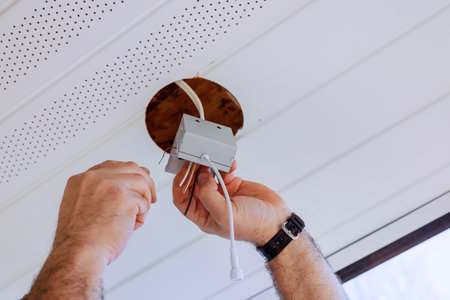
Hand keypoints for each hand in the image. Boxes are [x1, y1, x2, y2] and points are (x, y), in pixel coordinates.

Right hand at [53, 160, 156, 264]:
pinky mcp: (124, 198)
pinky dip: (142, 216)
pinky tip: (131, 226)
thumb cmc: (80, 239)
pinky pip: (143, 202)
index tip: (139, 178)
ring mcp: (109, 185)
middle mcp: (94, 178)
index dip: (128, 172)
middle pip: (131, 168)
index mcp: (81, 180)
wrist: (78, 254)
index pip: (111, 165)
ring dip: (145, 199)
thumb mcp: (79, 207)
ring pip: (142, 182)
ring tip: (138, 215)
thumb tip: (123, 188)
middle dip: (145, 182)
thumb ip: (97, 194)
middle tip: (151, 197)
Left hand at [172, 161, 290, 245]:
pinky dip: (225, 165)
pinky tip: (231, 164)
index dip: (180, 185)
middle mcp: (210, 204)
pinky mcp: (234, 184)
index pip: (182, 200)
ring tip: (215, 159)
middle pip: (194, 184)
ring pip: (208, 175)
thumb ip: (208, 196)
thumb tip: (200, 178)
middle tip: (198, 158)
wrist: (275, 221)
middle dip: (195, 171)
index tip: (184, 171)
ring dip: (210, 165)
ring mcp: (222, 193)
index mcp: (204, 216)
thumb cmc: (252, 225)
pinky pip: (223, 171)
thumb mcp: (225, 214)